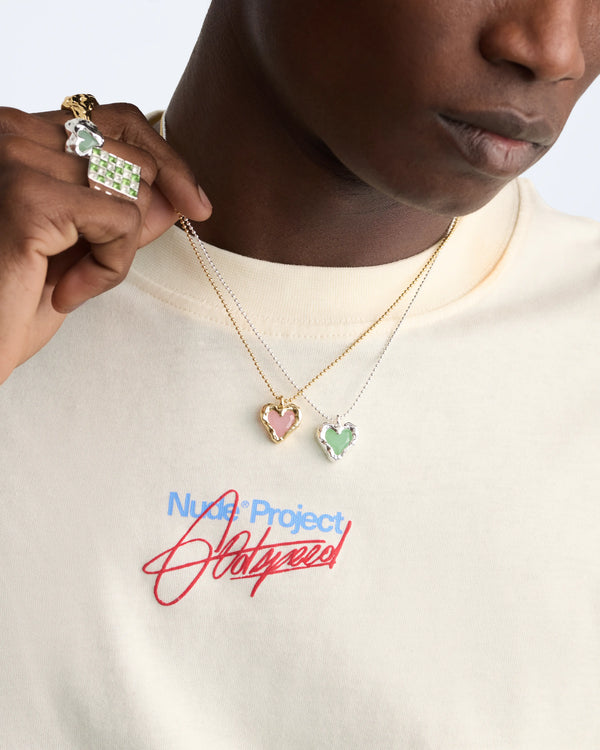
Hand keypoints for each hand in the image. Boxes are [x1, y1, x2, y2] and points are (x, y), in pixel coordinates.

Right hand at [0, 103, 210, 383]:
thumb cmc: (10, 300)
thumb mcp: (80, 248)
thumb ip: (122, 212)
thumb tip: (178, 195)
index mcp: (20, 134)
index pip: (117, 119)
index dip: (166, 159)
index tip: (196, 204)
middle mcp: (13, 131)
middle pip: (134, 156)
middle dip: (134, 221)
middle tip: (88, 267)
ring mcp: (18, 157)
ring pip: (133, 190)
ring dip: (117, 251)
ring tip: (70, 282)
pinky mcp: (30, 196)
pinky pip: (123, 222)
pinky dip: (110, 267)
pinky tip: (67, 292)